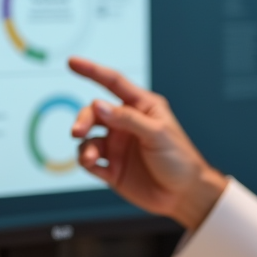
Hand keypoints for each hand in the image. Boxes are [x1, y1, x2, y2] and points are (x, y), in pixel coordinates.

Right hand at [69, 56, 225, 230]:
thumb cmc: (179, 159)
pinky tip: (93, 165)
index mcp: (141, 108)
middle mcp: (126, 124)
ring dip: (84, 145)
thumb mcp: (157, 134)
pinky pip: (89, 160)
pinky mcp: (112, 168)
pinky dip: (86, 161)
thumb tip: (97, 104)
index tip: (72, 62)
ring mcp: (117, 146)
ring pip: (88, 137)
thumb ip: (127, 118)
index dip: (92, 71)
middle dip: (83, 119)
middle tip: (77, 131)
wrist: (184, 195)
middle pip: (94, 112)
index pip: (113, 83)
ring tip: (89, 158)